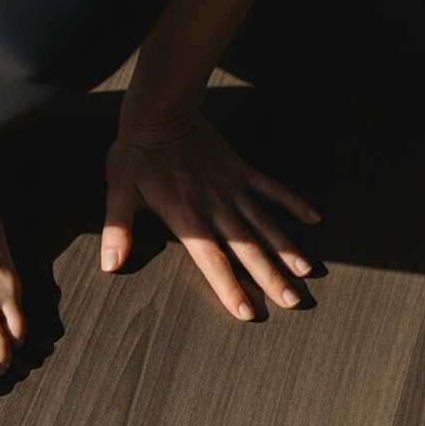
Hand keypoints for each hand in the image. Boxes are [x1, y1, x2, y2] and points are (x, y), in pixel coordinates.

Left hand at [101, 112, 320, 319]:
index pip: (212, 262)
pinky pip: (272, 189)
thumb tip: (110, 266)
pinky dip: (293, 203)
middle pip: (248, 249)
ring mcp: (232, 188)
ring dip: (286, 248)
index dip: (229, 288)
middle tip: (293, 302)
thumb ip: (117, 231)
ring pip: (265, 223)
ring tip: (306, 271)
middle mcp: (215, 207)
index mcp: (186, 218)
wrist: (160, 114)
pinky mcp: (240, 170)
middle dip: (270, 278)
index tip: (248, 312)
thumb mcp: (119, 194)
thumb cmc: (136, 155)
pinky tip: (314, 218)